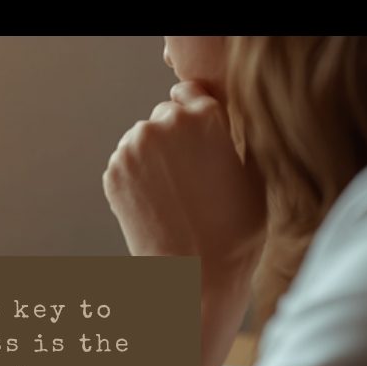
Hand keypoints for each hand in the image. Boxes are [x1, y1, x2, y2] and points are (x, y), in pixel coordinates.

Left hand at [103, 80, 266, 282]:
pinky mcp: (113, 173)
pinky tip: (155, 201)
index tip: (197, 137)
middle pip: (164, 114)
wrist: (197, 274)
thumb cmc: (236, 228)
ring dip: (152, 156)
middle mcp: (165, 123)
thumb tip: (216, 120)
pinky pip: (125, 162)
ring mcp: (134, 148)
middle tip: (188, 174)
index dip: (194, 114)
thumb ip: (233, 135)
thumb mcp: (253, 172)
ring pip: (141, 138)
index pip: (189, 91)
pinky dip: (135, 177)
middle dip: (173, 137)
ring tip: (173, 192)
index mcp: (205, 115)